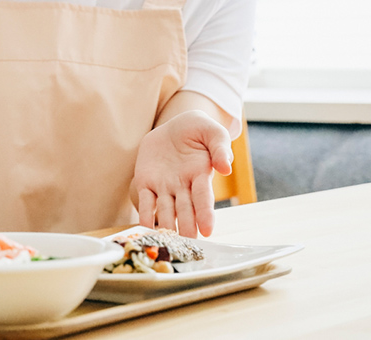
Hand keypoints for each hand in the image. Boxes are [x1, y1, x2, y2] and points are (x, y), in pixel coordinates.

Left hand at [131, 110, 232, 237]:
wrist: (174, 126)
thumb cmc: (199, 129)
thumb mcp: (213, 132)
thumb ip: (220, 148)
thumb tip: (225, 167)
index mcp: (201, 175)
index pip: (203, 198)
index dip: (205, 214)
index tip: (208, 231)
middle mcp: (184, 186)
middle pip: (185, 210)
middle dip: (186, 226)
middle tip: (187, 243)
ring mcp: (165, 186)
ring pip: (166, 210)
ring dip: (166, 226)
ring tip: (166, 242)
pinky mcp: (147, 182)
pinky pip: (146, 201)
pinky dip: (145, 215)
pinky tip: (144, 229)